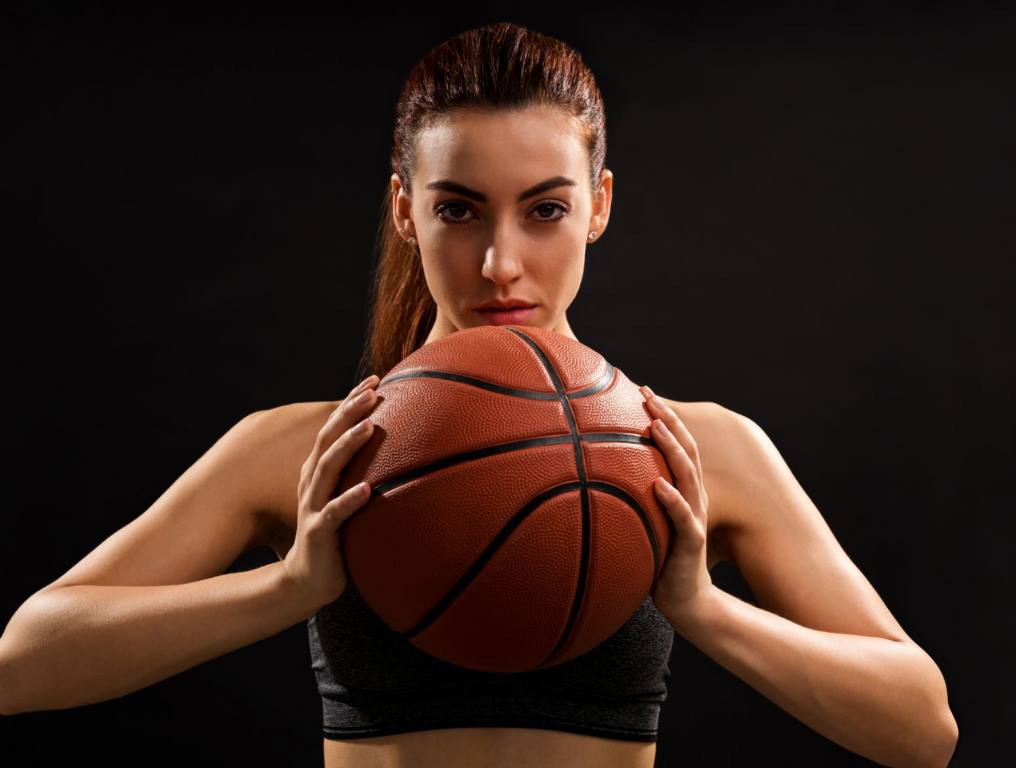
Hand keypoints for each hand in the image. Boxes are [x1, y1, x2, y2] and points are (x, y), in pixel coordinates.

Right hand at [282, 374, 379, 610]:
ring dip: (348, 445)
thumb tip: (401, 455)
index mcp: (319, 472)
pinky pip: (334, 514)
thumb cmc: (334, 536)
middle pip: (328, 439)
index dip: (351, 402)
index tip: (375, 379)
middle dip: (349, 412)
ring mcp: (314, 506)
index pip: (334, 428)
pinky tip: (367, 490)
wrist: (307, 580)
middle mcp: (313, 483)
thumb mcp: (347, 500)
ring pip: (328, 468)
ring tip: (369, 426)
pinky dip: (349, 501)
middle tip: (373, 390)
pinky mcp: (319, 532)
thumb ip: (362, 475)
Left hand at [640, 385, 714, 624]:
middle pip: (685, 448)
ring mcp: (695, 517)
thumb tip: (587, 478)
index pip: (675, 444)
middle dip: (667, 418)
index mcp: (681, 490)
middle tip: (648, 393)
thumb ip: (628, 499)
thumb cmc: (659, 561)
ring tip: (656, 425)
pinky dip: (673, 500)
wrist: (686, 601)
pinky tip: (659, 486)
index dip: (662, 415)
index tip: (641, 389)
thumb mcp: (642, 523)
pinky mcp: (693, 542)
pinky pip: (684, 518)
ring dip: (672, 448)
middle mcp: (692, 497)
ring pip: (688, 475)